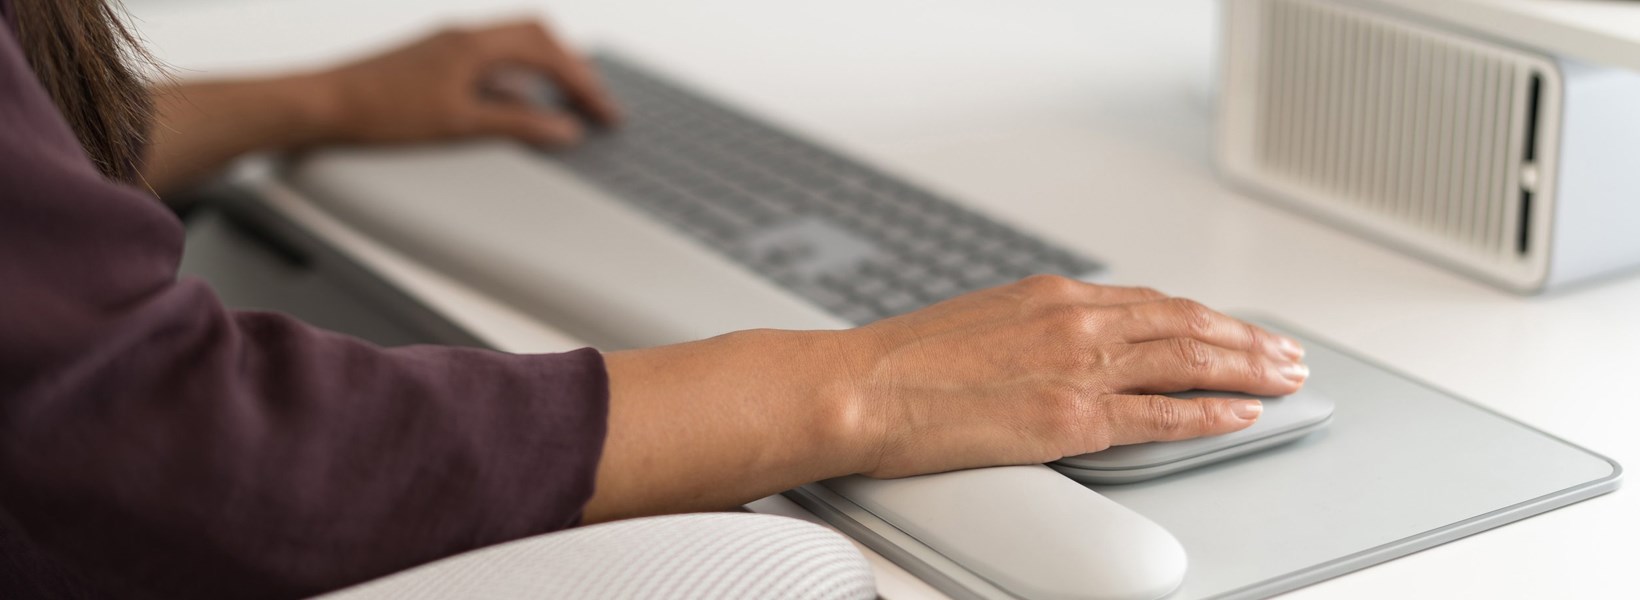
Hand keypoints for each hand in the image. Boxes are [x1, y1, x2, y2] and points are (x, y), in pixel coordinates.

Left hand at [310, 20, 618, 147]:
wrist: (322, 105)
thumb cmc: (379, 111)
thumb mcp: (460, 125)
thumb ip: (518, 125)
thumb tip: (564, 130)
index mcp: (474, 43)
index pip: (548, 53)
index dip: (584, 84)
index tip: (606, 112)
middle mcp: (463, 35)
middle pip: (537, 36)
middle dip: (573, 67)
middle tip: (594, 101)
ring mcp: (447, 45)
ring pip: (514, 46)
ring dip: (546, 70)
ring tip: (567, 103)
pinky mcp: (434, 61)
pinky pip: (490, 60)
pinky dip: (516, 80)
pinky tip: (518, 107)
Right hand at [834, 275, 1307, 477]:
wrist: (859, 386)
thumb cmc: (899, 363)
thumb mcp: (976, 324)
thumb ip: (1029, 333)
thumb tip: (1049, 350)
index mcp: (1050, 296)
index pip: (1150, 303)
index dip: (1203, 317)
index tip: (1232, 327)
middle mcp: (1074, 321)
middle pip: (1185, 324)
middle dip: (1245, 338)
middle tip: (1286, 352)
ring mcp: (1077, 366)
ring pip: (1189, 359)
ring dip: (1246, 367)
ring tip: (1285, 377)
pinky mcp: (1070, 416)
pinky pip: (1161, 414)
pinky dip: (1210, 412)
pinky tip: (1242, 413)